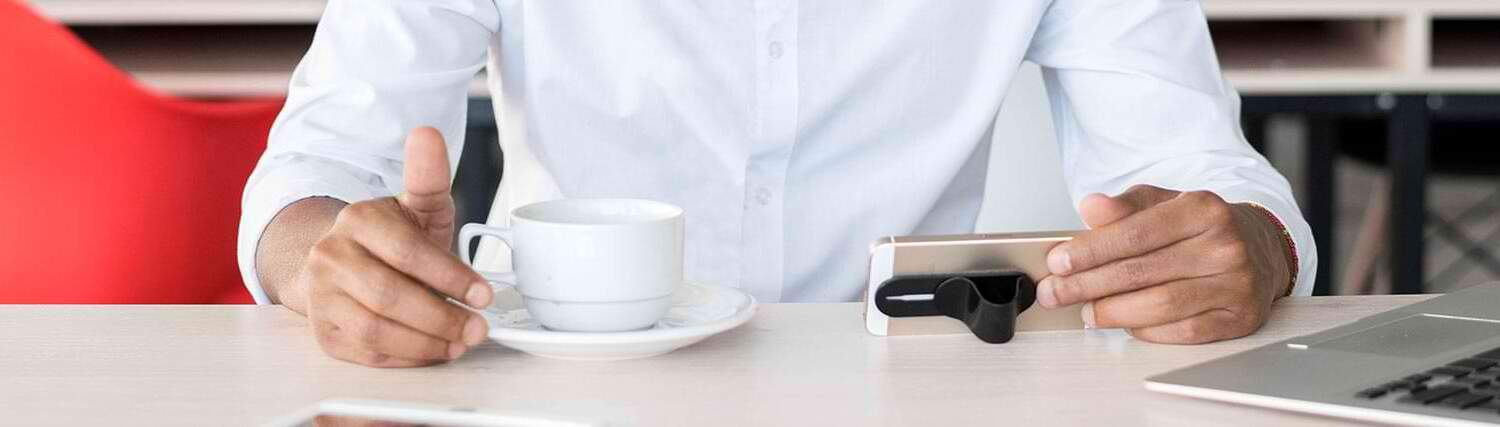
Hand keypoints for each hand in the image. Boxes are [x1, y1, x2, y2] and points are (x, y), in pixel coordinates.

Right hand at [298, 127, 492, 366]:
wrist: (340, 263)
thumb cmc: (389, 238)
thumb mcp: (416, 204)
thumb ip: (428, 175)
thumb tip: (428, 134)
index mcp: (358, 219)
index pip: (408, 252)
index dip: (450, 277)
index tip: (484, 294)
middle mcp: (331, 256)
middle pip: (390, 296)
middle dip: (441, 317)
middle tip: (477, 328)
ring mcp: (322, 296)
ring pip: (375, 330)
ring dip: (425, 343)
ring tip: (459, 343)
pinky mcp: (322, 331)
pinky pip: (365, 353)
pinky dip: (405, 357)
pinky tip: (432, 351)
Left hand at [1036, 185, 1292, 343]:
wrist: (1259, 248)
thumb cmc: (1201, 228)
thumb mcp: (1164, 204)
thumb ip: (1126, 206)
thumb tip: (1091, 207)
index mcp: (1204, 209)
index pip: (1135, 233)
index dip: (1091, 250)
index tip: (1059, 262)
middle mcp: (1225, 246)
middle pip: (1142, 272)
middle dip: (1088, 285)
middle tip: (1055, 293)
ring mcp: (1236, 285)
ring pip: (1161, 305)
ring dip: (1113, 312)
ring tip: (1086, 311)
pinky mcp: (1239, 319)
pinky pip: (1182, 332)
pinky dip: (1146, 330)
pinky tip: (1125, 323)